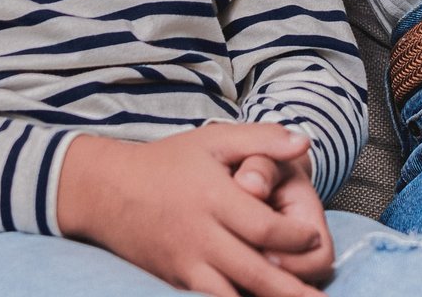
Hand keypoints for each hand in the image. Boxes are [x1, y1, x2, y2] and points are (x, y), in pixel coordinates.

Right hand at [58, 125, 326, 296]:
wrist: (106, 191)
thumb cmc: (166, 163)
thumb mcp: (213, 140)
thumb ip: (260, 140)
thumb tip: (304, 145)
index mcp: (215, 200)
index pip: (264, 229)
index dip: (295, 238)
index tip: (314, 238)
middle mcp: (202, 237)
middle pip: (255, 272)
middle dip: (291, 290)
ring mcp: (187, 264)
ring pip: (231, 296)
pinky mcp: (176, 281)